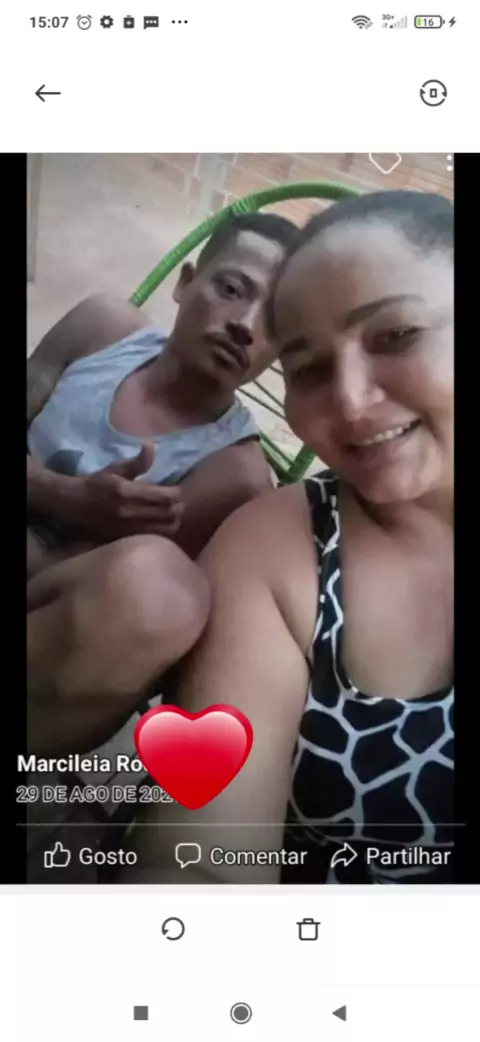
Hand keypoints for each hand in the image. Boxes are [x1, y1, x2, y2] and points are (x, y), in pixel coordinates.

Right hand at [65, 443, 183, 539]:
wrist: (74, 504)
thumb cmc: (97, 483)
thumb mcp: (115, 468)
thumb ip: (137, 462)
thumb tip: (151, 446)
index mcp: (127, 492)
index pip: (165, 496)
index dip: (177, 493)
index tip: (176, 488)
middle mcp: (128, 512)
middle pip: (169, 513)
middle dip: (178, 507)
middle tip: (178, 501)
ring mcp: (127, 528)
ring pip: (165, 528)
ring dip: (173, 520)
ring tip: (172, 513)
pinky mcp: (126, 538)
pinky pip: (153, 537)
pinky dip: (163, 530)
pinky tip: (160, 523)